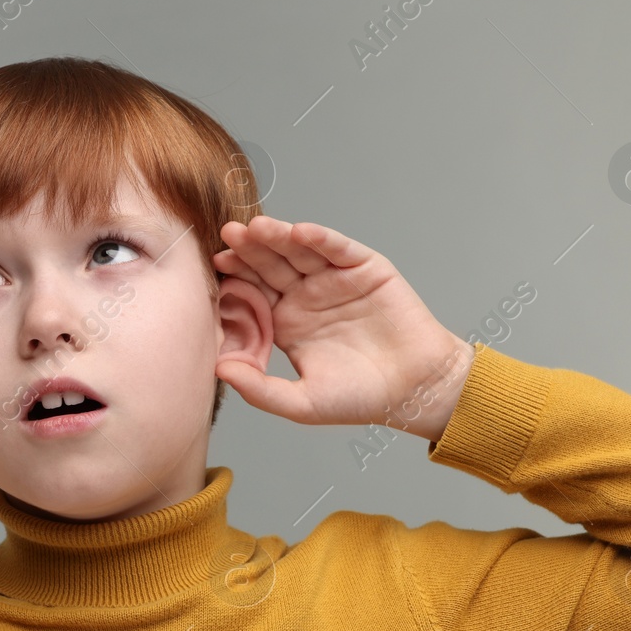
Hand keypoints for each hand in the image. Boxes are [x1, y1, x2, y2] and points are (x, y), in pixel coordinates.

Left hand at [211, 216, 474, 436]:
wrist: (415, 390)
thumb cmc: (360, 398)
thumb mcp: (302, 402)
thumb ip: (260, 389)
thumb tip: (218, 370)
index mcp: (286, 322)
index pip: (253, 292)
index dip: (236, 278)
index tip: (215, 266)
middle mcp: (306, 296)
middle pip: (271, 265)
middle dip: (250, 249)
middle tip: (228, 234)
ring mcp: (334, 279)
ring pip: (300, 251)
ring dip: (279, 237)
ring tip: (258, 228)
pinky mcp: (365, 269)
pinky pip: (338, 249)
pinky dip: (321, 239)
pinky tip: (301, 231)